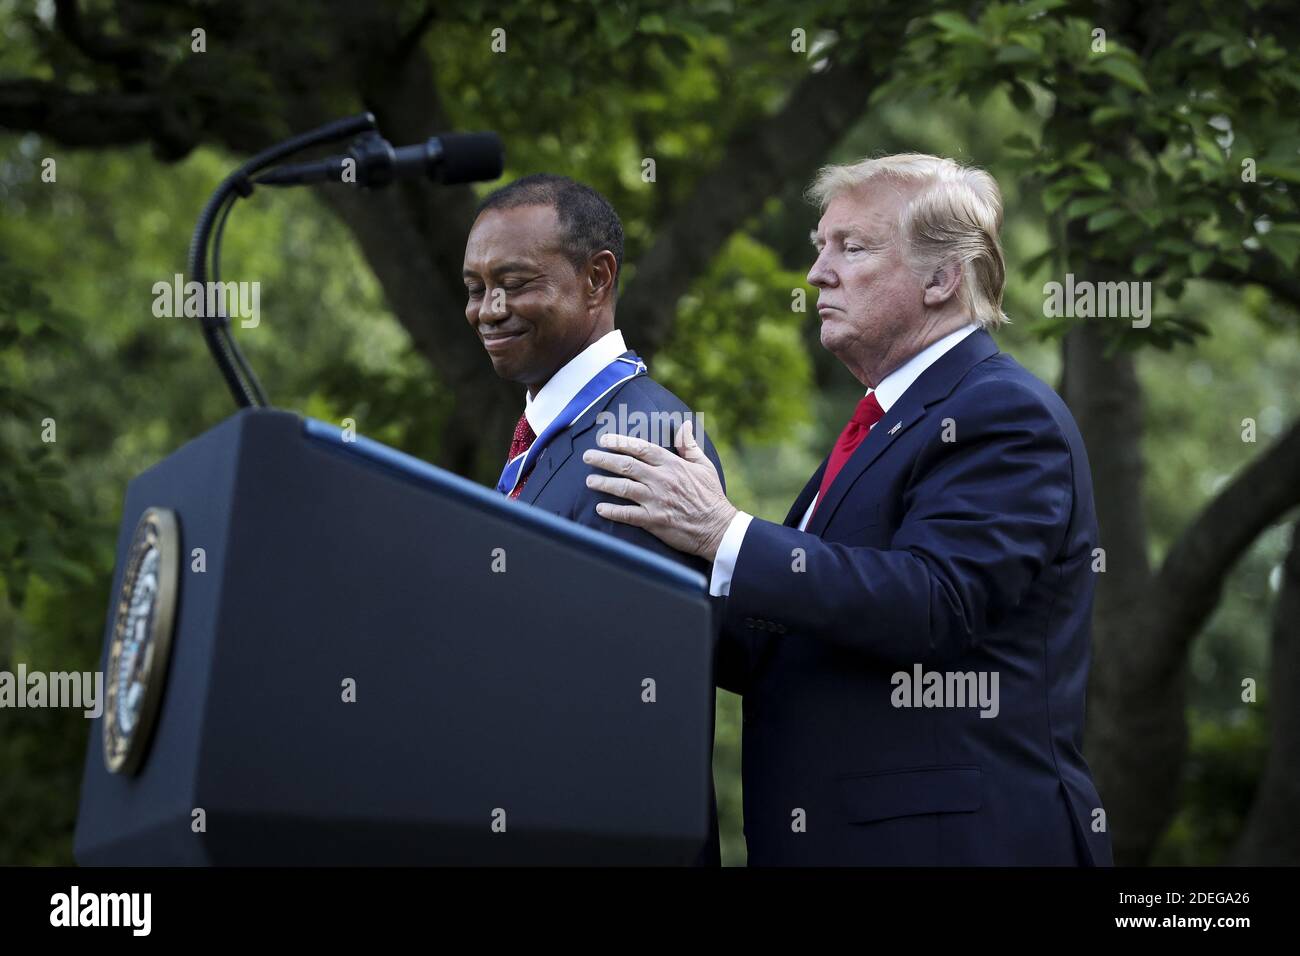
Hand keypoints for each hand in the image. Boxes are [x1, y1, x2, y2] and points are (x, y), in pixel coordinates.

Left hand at [582, 420, 737, 560]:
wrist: (718, 528)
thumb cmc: (711, 497)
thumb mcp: (704, 466)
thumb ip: (689, 445)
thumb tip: (684, 425)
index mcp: (672, 465)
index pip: (641, 448)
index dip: (620, 442)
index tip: (604, 440)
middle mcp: (661, 480)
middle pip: (626, 466)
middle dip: (603, 459)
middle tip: (587, 457)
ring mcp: (657, 501)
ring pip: (623, 488)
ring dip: (603, 483)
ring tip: (589, 481)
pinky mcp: (654, 521)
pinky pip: (628, 514)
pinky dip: (612, 511)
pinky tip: (600, 508)